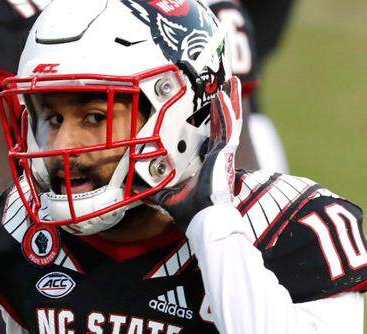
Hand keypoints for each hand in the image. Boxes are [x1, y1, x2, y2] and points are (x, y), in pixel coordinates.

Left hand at [147, 76, 242, 227]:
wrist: (204, 220)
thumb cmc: (191, 212)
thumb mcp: (167, 195)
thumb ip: (154, 190)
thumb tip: (135, 189)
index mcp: (208, 162)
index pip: (211, 135)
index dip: (212, 119)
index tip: (209, 103)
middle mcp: (218, 155)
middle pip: (222, 123)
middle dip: (224, 103)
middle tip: (225, 84)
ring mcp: (223, 153)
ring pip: (229, 121)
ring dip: (230, 100)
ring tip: (231, 81)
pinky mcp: (225, 153)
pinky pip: (228, 127)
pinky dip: (228, 110)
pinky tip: (226, 94)